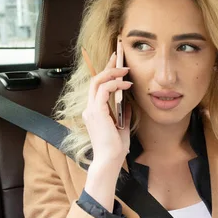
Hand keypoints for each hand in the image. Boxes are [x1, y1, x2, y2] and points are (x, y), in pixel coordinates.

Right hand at [82, 50, 132, 165]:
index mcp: (94, 112)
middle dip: (108, 67)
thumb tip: (127, 101)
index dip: (105, 73)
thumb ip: (123, 113)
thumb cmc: (115, 148)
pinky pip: (104, 90)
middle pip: (95, 80)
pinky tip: (126, 84)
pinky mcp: (97, 112)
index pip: (97, 87)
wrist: (110, 160)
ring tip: (126, 72)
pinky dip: (115, 84)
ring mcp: (91, 110)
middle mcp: (90, 109)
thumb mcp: (122, 126)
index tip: (115, 63)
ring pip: (98, 82)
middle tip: (119, 57)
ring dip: (113, 74)